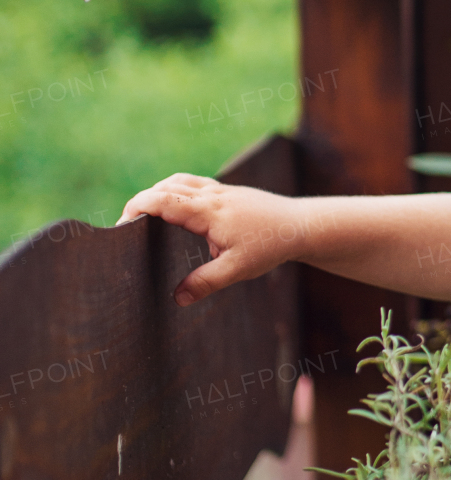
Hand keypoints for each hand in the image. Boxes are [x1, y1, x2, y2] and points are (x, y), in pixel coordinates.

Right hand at [117, 174, 301, 305]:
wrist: (301, 225)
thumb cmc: (271, 246)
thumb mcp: (238, 269)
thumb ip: (206, 282)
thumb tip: (176, 298)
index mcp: (209, 211)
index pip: (163, 200)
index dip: (137, 208)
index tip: (121, 225)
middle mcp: (211, 195)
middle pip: (165, 187)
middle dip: (141, 202)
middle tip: (126, 225)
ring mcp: (220, 190)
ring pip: (179, 181)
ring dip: (158, 192)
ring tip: (145, 215)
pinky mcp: (228, 191)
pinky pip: (193, 183)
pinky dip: (176, 190)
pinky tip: (176, 208)